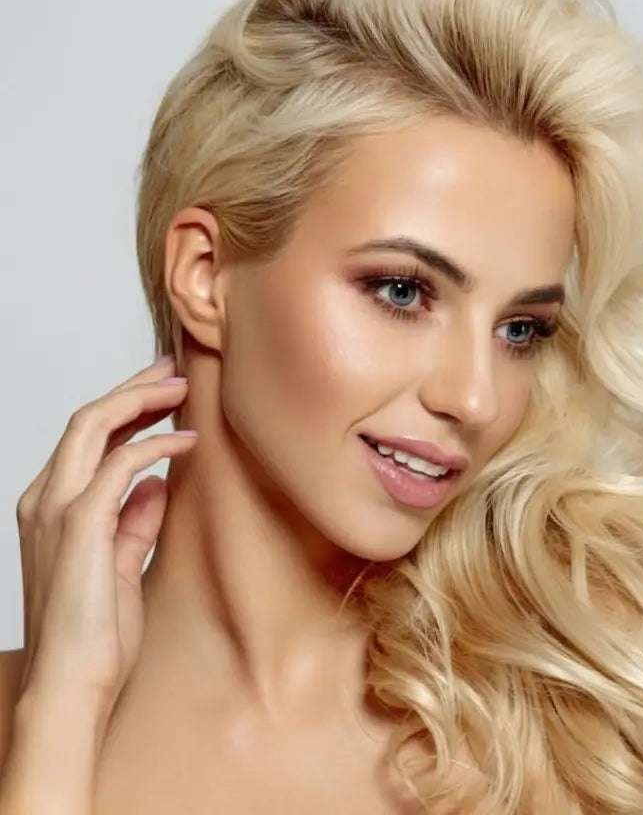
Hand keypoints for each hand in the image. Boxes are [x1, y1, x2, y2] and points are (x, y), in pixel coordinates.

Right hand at [13, 356, 197, 715]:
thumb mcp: (125, 564)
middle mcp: (44, 501)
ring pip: (92, 426)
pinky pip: (118, 464)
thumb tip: (159, 484)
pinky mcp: (78, 525)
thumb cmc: (97, 634)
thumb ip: (135, 521)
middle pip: (87, 419)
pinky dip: (155, 444)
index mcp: (51, 508)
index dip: (127, 407)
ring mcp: (55, 511)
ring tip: (183, 388)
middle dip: (133, 387)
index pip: (87, 439)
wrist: (75, 683)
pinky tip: (187, 441)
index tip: (166, 391)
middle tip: (176, 369)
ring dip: (141, 399)